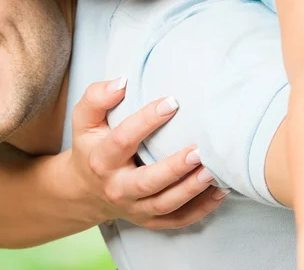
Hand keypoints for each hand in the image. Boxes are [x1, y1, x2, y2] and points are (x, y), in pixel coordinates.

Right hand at [69, 77, 227, 229]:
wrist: (85, 189)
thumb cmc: (90, 145)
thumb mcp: (84, 120)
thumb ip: (96, 97)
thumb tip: (121, 82)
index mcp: (101, 159)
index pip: (123, 139)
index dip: (147, 120)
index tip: (172, 102)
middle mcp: (116, 187)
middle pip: (147, 182)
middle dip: (175, 167)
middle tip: (199, 149)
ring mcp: (134, 207)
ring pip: (165, 204)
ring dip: (191, 189)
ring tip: (213, 170)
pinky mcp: (149, 220)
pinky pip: (178, 220)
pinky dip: (201, 209)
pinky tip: (219, 191)